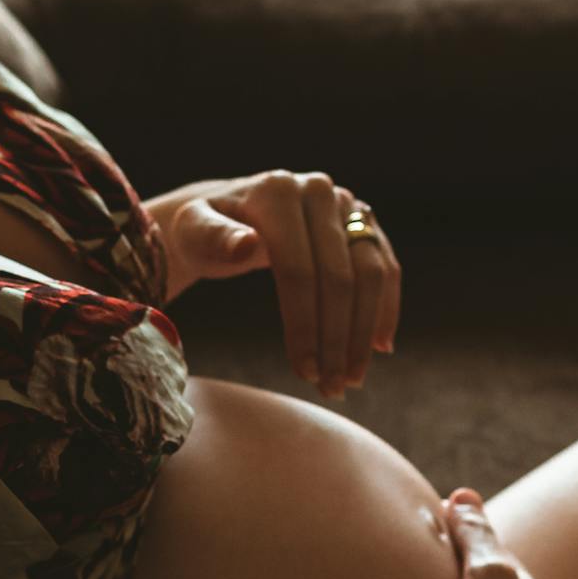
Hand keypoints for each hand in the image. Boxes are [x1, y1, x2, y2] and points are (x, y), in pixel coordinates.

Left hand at [152, 170, 401, 398]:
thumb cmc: (202, 229)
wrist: (227, 211)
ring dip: (364, 331)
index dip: (305, 324)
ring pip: (371, 274)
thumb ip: (211, 237)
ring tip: (352, 377)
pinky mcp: (363, 221)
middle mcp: (319, 191)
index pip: (299, 269)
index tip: (304, 371)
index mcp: (278, 192)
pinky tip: (379, 346)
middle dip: (338, 338)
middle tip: (332, 386)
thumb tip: (247, 245)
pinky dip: (385, 308)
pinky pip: (385, 267)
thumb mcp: (192, 231)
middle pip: (340, 276)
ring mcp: (346, 205)